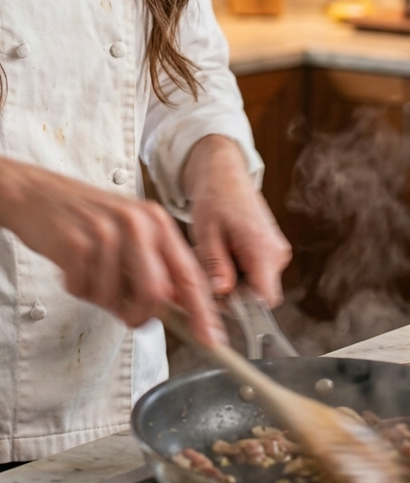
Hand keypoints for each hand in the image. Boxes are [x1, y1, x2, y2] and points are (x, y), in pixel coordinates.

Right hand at [0, 145, 225, 345]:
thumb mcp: (127, 229)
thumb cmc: (81, 216)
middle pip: (156, 296)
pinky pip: (86, 292)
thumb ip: (154, 264)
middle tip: (122, 310)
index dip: (202, 313)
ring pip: (117, 300)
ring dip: (100, 298)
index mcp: (156, 221)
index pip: (188, 275)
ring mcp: (106, 234)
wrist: (32, 193)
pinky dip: (77, 288)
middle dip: (138, 314)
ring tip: (88, 273)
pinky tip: (70, 264)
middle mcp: (137, 224)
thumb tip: (178, 309)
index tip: (212, 342)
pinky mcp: (76, 245)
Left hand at [182, 135, 291, 306]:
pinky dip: (236, 272)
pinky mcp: (270, 252)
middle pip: (259, 297)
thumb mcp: (206, 232)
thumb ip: (215, 265)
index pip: (264, 299)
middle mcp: (276, 254)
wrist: (224, 173)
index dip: (241, 309)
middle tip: (206, 274)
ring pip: (255, 287)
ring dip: (232, 282)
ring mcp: (276, 253)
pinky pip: (255, 274)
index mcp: (263, 248)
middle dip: (231, 295)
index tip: (217, 301)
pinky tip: (221, 254)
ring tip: (212, 257)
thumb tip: (222, 293)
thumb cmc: (215, 196)